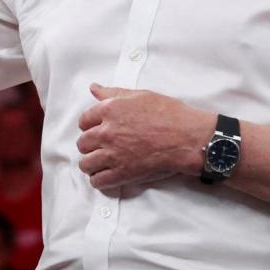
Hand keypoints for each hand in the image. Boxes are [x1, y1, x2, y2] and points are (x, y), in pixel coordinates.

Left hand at [76, 84, 213, 189]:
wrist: (187, 138)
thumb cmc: (169, 115)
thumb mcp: (140, 96)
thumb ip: (113, 93)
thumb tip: (95, 88)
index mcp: (110, 110)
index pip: (84, 120)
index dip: (89, 125)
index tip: (95, 129)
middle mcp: (107, 132)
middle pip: (83, 143)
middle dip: (90, 145)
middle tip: (100, 146)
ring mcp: (113, 154)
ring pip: (86, 163)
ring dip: (91, 163)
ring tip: (100, 163)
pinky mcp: (123, 173)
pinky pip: (98, 181)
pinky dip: (99, 179)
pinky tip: (106, 175)